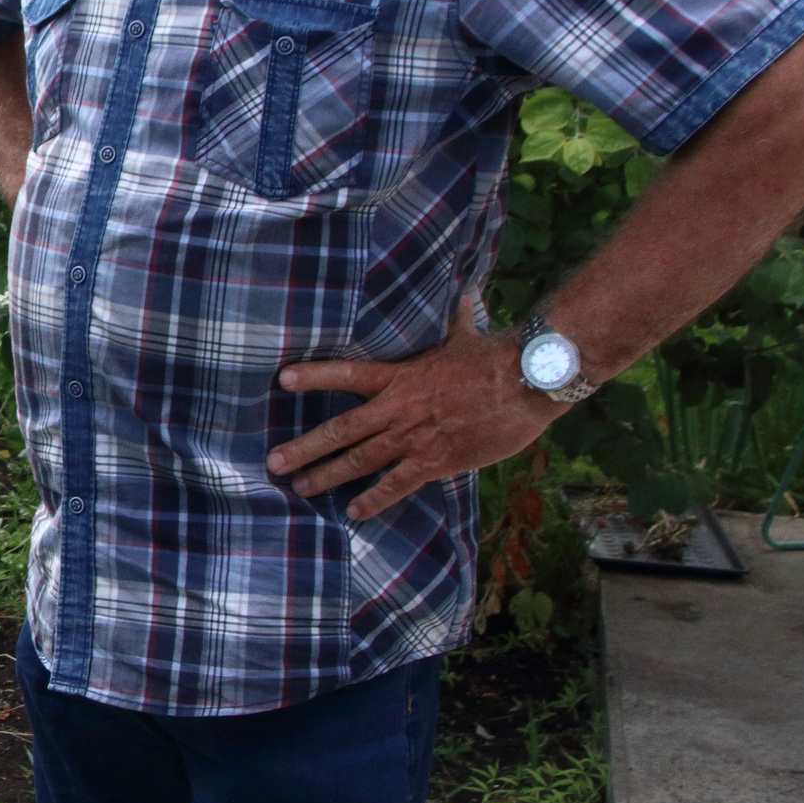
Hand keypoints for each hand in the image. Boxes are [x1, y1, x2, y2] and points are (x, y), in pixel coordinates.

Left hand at [267, 297, 564, 519]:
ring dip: (328, 474)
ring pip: (361, 459)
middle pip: (342, 429)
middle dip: (306, 447)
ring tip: (299, 487)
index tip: (282, 379)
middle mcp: (399, 408)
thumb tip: (460, 291)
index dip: (314, 376)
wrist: (529, 384)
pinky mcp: (436, 460)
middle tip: (274, 461)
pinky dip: (374, 498)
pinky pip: (398, 484)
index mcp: (401, 376)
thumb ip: (452, 317)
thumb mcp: (465, 334)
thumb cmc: (497, 357)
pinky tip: (353, 511)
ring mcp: (415, 436)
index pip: (347, 373)